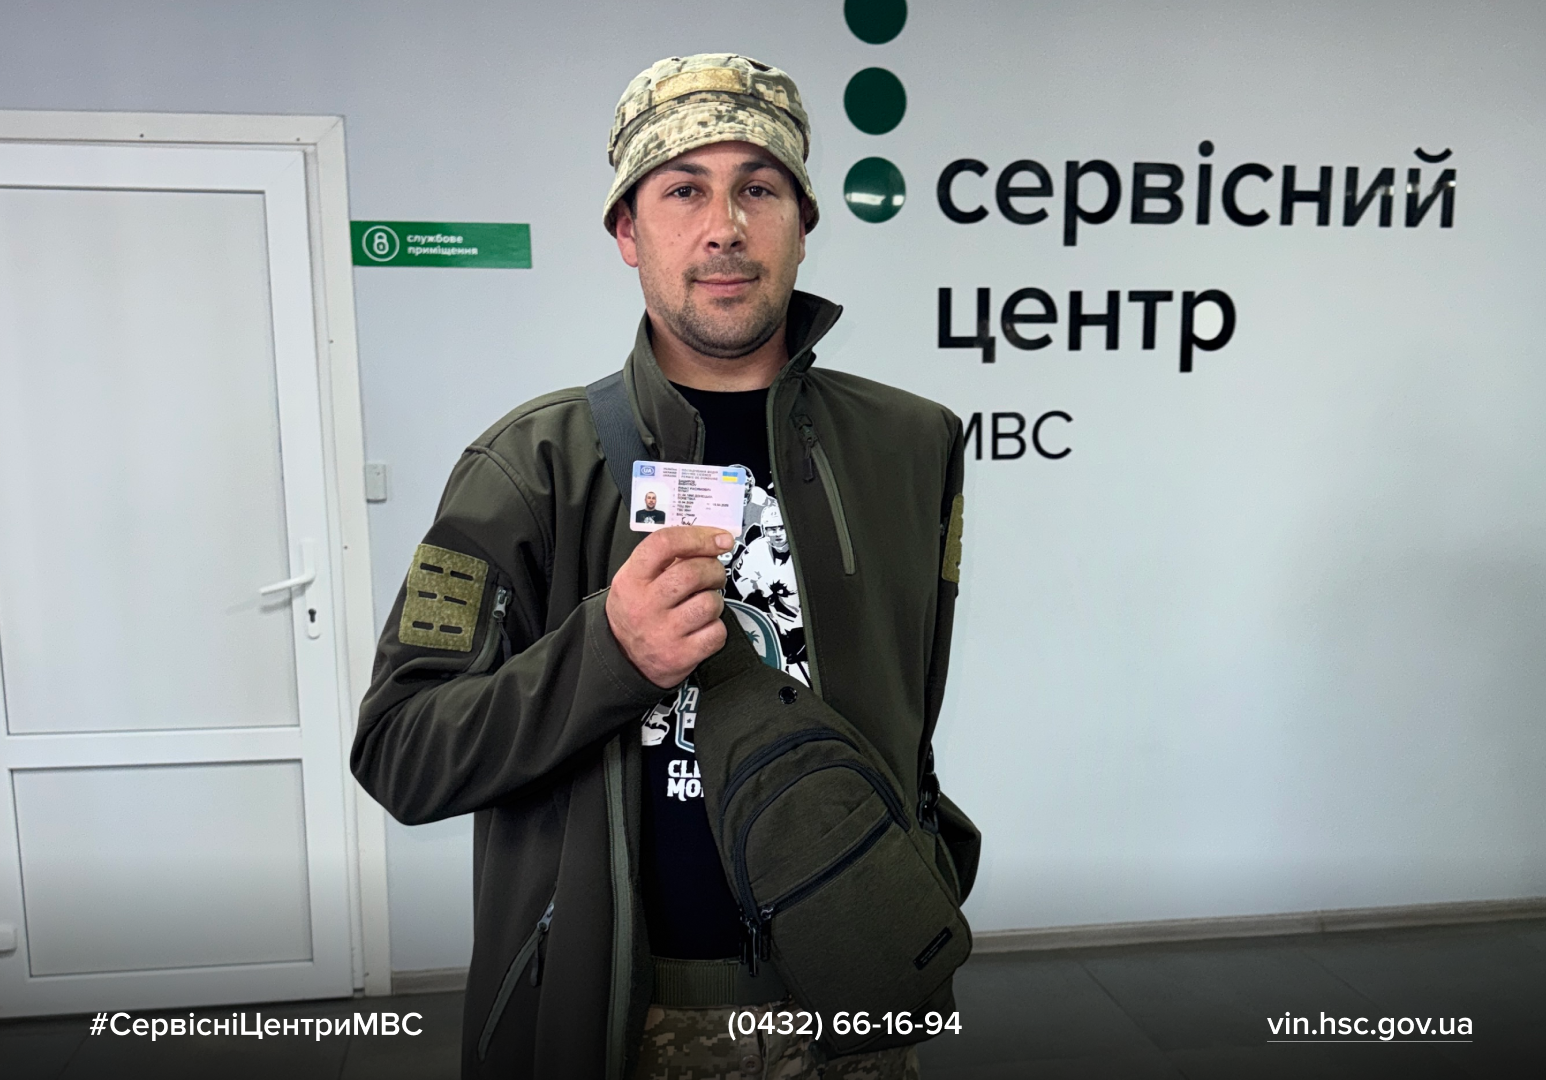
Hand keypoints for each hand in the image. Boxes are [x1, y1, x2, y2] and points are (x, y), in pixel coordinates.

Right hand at [606, 526, 732, 687]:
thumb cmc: (637, 610)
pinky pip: (717, 633)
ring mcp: (663, 632)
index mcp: (633, 579)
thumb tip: (711, 539)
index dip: (698, 537)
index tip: (719, 538)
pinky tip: (703, 628)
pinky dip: (717, 628)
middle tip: (715, 573)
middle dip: (714, 569)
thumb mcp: (636, 578)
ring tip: (704, 603)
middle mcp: (645, 605)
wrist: (624, 658)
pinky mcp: (680, 656)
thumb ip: (667, 557)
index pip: (665, 544)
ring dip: (715, 600)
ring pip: (710, 603)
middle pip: (693, 573)